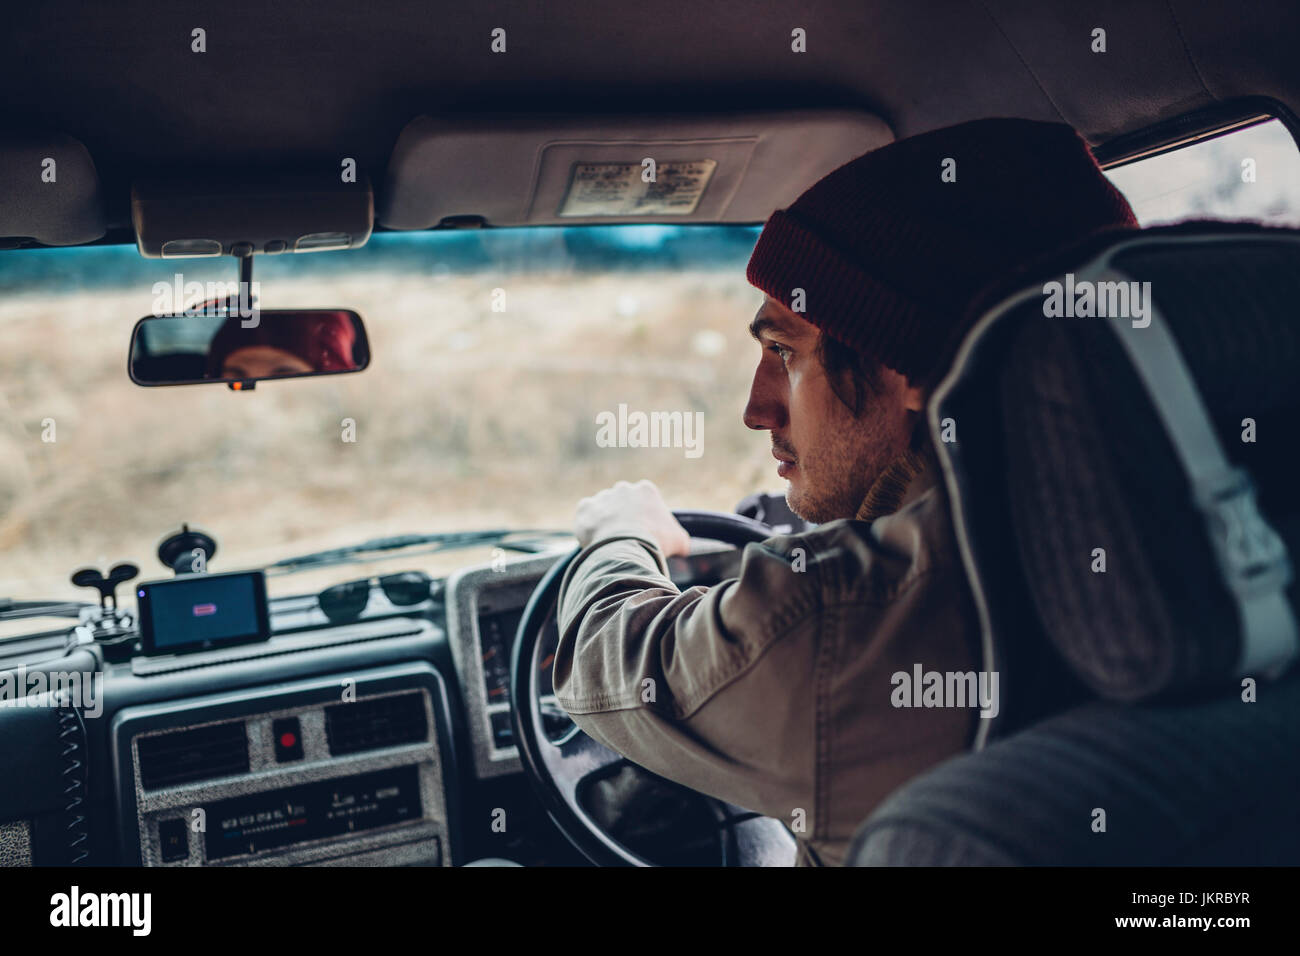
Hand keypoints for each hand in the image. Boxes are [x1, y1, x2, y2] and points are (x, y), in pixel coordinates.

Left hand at [574, 479, 690, 556]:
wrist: (626, 546)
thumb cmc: (655, 541)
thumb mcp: (679, 540)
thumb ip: (681, 539)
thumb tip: (683, 547)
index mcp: (646, 490)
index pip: (645, 502)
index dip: (645, 519)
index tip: (645, 534)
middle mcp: (623, 488)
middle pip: (623, 503)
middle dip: (624, 517)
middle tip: (626, 539)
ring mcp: (603, 497)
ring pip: (603, 509)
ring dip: (605, 522)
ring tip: (609, 543)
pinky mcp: (585, 508)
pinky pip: (586, 516)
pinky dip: (588, 526)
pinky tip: (594, 539)